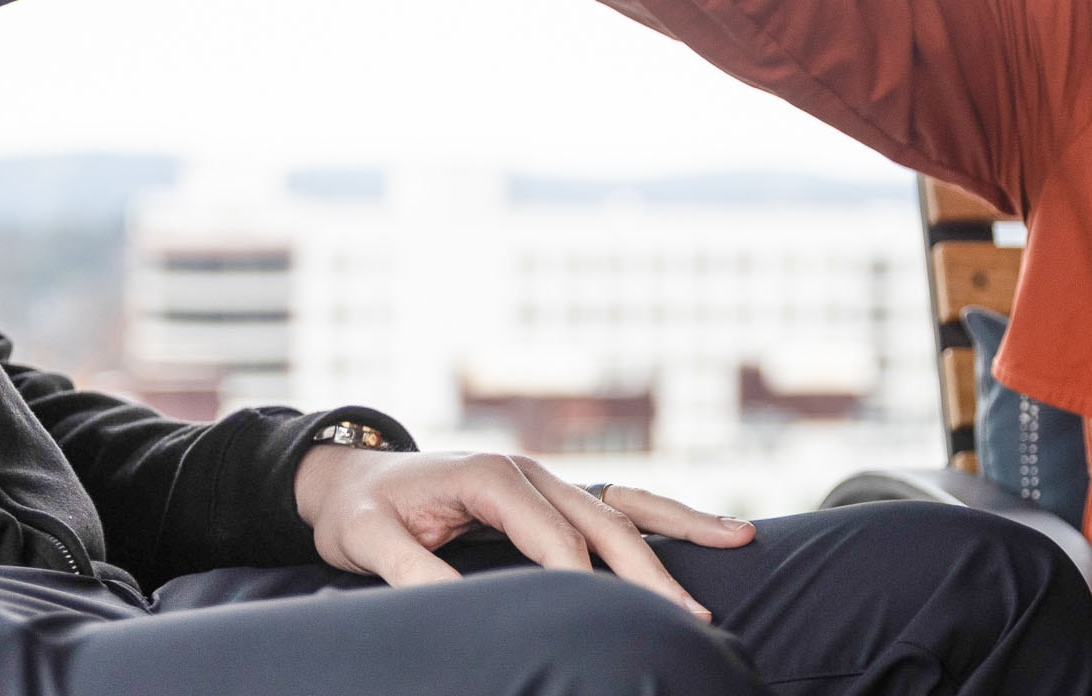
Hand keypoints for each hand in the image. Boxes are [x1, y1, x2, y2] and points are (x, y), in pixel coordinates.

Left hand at [292, 446, 754, 619]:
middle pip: (604, 520)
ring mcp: (546, 481)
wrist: (350, 477)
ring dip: (679, 529)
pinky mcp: (552, 498)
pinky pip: (618, 506)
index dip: (581, 577)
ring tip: (740, 539)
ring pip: (625, 506)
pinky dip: (664, 518)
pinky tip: (711, 533)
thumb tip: (454, 606)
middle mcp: (530, 471)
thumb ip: (412, 571)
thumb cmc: (360, 510)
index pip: (551, 532)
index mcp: (492, 474)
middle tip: (695, 616)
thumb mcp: (370, 541)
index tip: (611, 621)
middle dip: (651, 568)